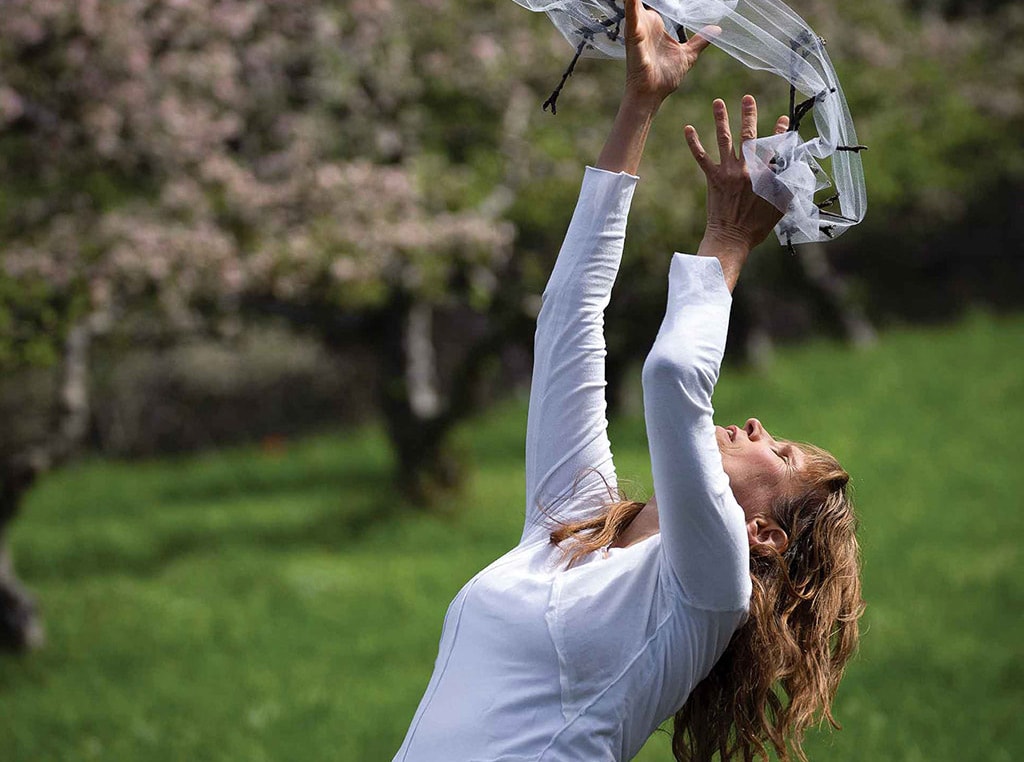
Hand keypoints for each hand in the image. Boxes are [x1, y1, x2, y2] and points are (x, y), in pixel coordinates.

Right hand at [623, 0, 714, 104]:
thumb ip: (699, 41)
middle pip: (648, 0)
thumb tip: (717, 29)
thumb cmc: (664, 78)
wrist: (652, 96)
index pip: (661, 2)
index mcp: (656, 25)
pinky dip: (630, 4)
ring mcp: (638, 30)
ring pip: (635, 3)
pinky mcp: (634, 37)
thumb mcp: (687, 55)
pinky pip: (631, 17)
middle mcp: (646, 25)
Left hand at [684, 95, 788, 288]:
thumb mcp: (781, 205)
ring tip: (717, 102)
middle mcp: (746, 170)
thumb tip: (796, 166)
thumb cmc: (758, 225)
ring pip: (724, 141)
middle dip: (749, 115)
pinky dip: (694, 143)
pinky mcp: (713, 179)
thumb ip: (789, 183)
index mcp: (765, 175)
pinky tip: (688, 129)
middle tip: (747, 98)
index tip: (783, 119)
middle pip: (749, 136)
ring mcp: (728, 173)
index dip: (779, 132)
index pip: (774, 147)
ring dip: (721, 120)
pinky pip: (702, 158)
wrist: (731, 239)